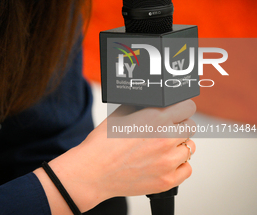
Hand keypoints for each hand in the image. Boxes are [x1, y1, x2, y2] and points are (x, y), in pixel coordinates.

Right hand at [34, 99, 195, 213]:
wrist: (92, 171)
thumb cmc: (102, 144)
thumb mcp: (120, 114)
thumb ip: (142, 106)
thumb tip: (153, 103)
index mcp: (155, 118)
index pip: (188, 107)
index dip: (181, 108)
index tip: (177, 112)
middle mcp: (166, 139)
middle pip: (190, 127)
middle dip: (178, 126)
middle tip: (164, 132)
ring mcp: (168, 161)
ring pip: (189, 148)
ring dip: (178, 146)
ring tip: (160, 149)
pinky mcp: (167, 180)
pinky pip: (187, 169)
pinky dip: (178, 165)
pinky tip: (163, 162)